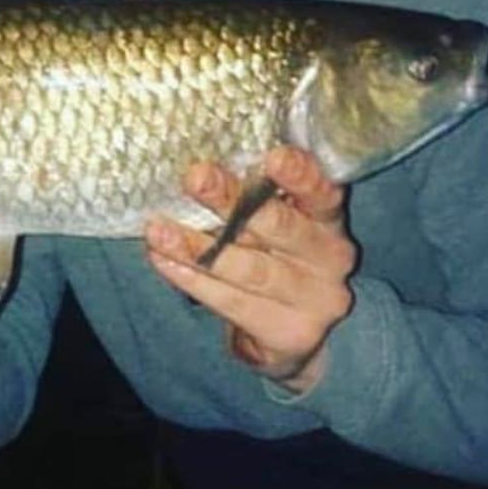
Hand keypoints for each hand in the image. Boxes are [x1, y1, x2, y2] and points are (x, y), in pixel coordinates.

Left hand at [145, 147, 356, 392]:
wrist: (292, 330)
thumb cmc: (273, 251)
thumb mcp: (278, 217)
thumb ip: (257, 191)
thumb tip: (203, 161)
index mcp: (329, 219)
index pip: (322, 193)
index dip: (301, 176)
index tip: (274, 156)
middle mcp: (329, 258)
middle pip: (281, 227)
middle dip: (233, 201)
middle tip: (196, 177)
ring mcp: (312, 300)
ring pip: (250, 270)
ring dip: (198, 248)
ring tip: (158, 230)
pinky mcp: (286, 332)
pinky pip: (230, 302)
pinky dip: (191, 279)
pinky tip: (162, 259)